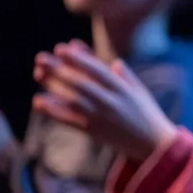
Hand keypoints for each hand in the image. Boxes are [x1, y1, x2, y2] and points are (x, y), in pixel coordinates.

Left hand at [32, 41, 176, 160]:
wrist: (153, 144)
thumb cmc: (146, 113)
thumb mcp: (140, 91)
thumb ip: (126, 75)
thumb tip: (113, 62)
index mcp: (122, 88)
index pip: (97, 70)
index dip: (78, 59)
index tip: (61, 49)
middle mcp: (110, 101)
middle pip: (80, 83)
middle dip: (59, 69)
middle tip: (41, 58)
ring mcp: (101, 117)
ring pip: (73, 99)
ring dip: (53, 86)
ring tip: (38, 74)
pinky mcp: (93, 130)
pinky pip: (69, 120)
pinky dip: (53, 111)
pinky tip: (38, 101)